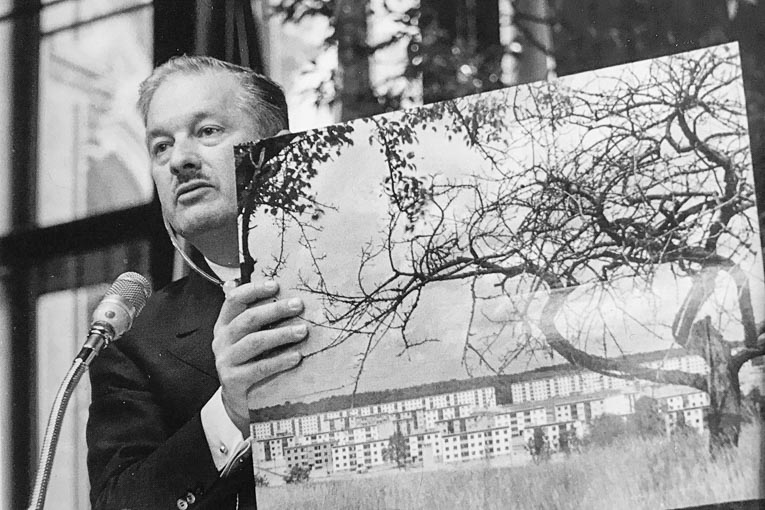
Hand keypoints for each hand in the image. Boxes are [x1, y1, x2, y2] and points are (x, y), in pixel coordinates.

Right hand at [212, 279, 307, 433]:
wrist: (241, 400)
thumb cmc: (250, 362)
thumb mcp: (250, 337)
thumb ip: (257, 315)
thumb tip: (277, 287)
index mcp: (225, 325)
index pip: (234, 300)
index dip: (254, 290)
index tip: (276, 285)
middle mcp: (222, 341)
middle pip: (248, 319)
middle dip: (275, 310)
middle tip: (298, 305)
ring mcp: (225, 361)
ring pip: (254, 342)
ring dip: (281, 334)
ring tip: (303, 331)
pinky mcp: (233, 381)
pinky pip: (259, 368)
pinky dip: (279, 361)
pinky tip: (296, 356)